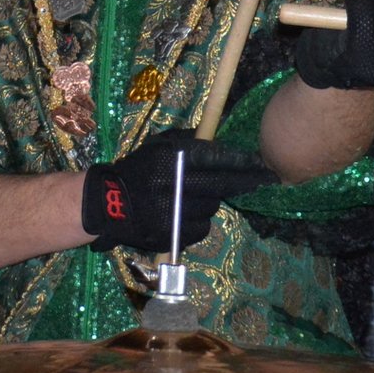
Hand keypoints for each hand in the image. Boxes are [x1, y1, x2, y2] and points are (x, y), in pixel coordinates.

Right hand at [80, 130, 276, 252]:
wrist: (108, 203)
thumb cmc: (136, 170)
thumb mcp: (157, 146)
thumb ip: (186, 141)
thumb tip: (218, 139)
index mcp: (172, 158)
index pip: (217, 158)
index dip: (243, 161)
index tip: (261, 164)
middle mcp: (176, 183)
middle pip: (222, 184)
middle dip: (245, 182)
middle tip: (265, 179)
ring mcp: (175, 211)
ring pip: (212, 207)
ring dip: (210, 202)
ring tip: (195, 198)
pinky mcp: (173, 233)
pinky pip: (201, 227)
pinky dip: (198, 221)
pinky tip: (185, 215)